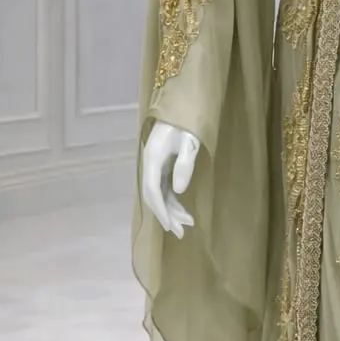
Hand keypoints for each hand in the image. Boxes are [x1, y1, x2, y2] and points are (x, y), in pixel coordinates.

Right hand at [142, 122, 199, 238]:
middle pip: (154, 196)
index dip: (161, 210)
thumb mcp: (190, 141)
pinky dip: (173, 201)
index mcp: (152, 159)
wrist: (180, 108)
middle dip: (166, 215)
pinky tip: (182, 211)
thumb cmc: (186, 123)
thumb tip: (179, 191)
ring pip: (159, 194)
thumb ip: (185, 165)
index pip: (152, 191)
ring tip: (187, 224)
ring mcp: (154, 166)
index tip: (171, 226)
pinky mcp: (161, 167)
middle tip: (181, 233)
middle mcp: (149, 165)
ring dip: (171, 210)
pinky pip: (164, 188)